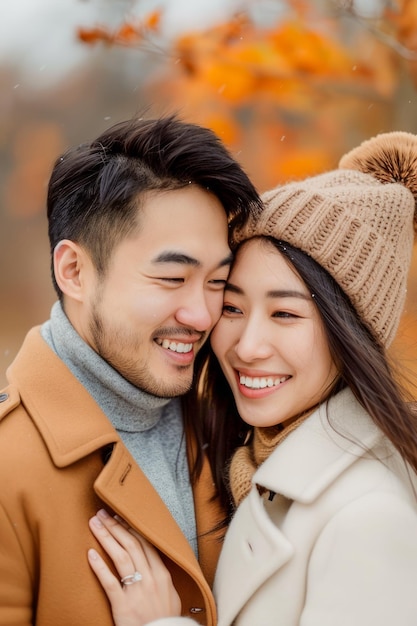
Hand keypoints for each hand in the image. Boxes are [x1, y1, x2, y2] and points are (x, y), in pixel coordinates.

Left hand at [88, 509, 180, 625]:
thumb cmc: (164, 621)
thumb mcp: (171, 595)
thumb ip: (161, 577)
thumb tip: (153, 560)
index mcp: (162, 575)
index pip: (145, 543)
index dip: (131, 528)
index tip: (120, 516)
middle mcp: (151, 579)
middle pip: (132, 545)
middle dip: (115, 526)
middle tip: (102, 514)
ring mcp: (137, 592)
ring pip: (121, 557)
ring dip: (106, 538)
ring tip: (94, 524)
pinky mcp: (123, 606)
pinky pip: (110, 582)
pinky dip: (100, 567)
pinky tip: (90, 554)